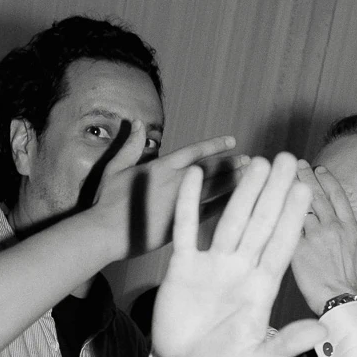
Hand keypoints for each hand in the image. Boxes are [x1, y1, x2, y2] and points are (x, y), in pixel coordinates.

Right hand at [91, 121, 241, 258]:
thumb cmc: (106, 202)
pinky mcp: (181, 225)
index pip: (196, 151)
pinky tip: (241, 204)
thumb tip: (139, 123)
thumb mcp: (115, 168)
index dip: (215, 146)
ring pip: (215, 190)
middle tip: (251, 161)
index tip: (232, 142)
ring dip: (235, 183)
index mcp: (162, 166)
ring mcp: (180, 204)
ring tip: (252, 179)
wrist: (104, 233)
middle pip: (211, 170)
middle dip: (232, 165)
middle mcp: (175, 182)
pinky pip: (209, 214)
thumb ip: (131, 145)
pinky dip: (225, 207)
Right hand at [151, 153, 327, 356]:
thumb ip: (286, 344)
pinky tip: (194, 177)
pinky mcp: (182, 267)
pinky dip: (188, 204)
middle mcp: (240, 269)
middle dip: (273, 192)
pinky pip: (186, 231)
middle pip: (260, 224)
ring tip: (256, 162)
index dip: (292, 219)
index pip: (281, 247)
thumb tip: (323, 330)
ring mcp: (212, 265)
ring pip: (231, 221)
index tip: (304, 189)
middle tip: (286, 158)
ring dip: (243, 192)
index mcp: (261, 288)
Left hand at [290, 161, 356, 313]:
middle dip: (306, 177)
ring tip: (280, 177)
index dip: (329, 181)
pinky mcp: (298, 248)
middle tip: (295, 164)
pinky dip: (277, 212)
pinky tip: (269, 201)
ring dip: (289, 190)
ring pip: (299, 206)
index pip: (339, 197)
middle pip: (317, 196)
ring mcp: (314, 236)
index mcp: (350, 229)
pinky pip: (285, 225)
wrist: (340, 303)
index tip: (320, 169)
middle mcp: (332, 227)